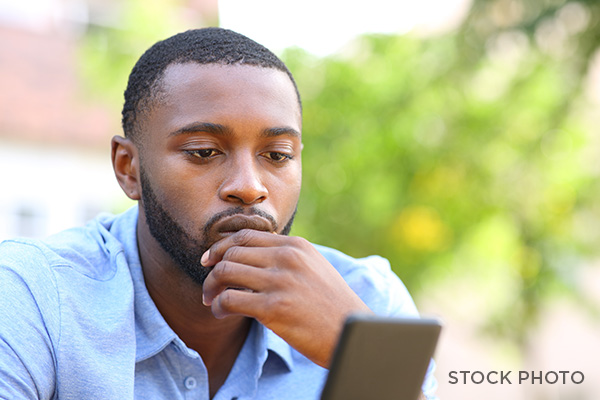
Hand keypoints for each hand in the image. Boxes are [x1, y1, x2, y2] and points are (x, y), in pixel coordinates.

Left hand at [201, 229, 371, 367]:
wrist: (350, 331)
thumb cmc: (331, 304)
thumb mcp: (313, 267)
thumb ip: (286, 257)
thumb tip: (249, 257)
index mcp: (296, 245)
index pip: (246, 235)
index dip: (221, 247)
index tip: (209, 260)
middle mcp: (287, 257)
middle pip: (232, 252)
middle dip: (213, 269)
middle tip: (210, 287)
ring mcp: (280, 281)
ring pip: (225, 272)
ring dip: (211, 287)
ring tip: (213, 301)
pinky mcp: (274, 308)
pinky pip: (229, 299)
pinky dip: (218, 306)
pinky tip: (220, 313)